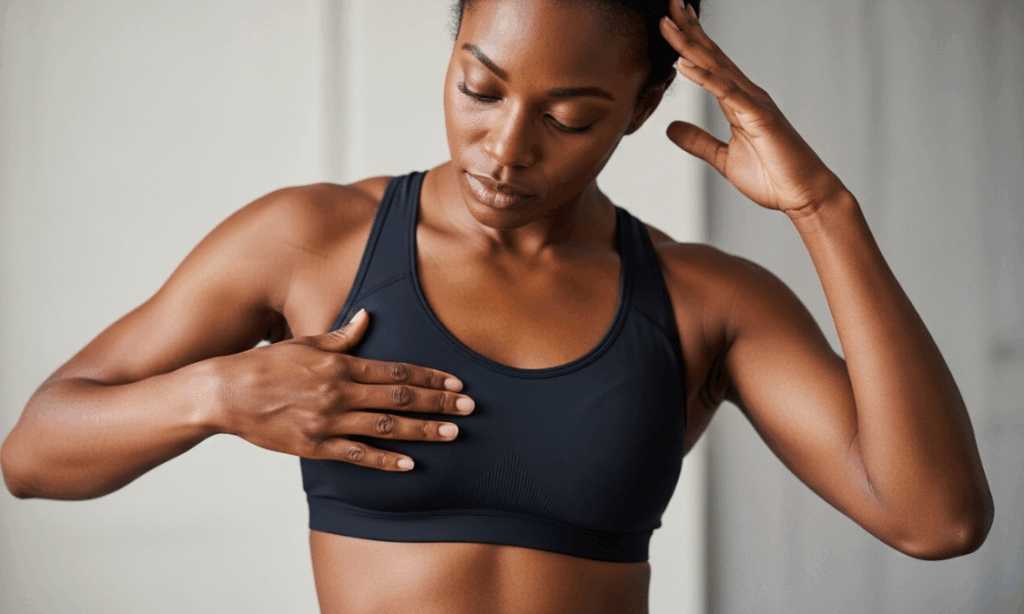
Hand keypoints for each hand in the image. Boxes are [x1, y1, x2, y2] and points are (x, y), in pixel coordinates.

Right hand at [209, 309, 473, 470]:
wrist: (226, 393)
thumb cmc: (267, 365)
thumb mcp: (306, 342)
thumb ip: (342, 335)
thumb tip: (368, 316)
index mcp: (341, 365)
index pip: (396, 372)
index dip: (430, 378)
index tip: (456, 384)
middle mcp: (340, 393)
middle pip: (400, 399)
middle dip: (438, 404)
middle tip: (469, 409)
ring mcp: (328, 421)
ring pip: (385, 428)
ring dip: (422, 431)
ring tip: (452, 434)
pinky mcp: (315, 446)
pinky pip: (357, 456)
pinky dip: (385, 460)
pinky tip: (410, 464)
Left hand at [659, 1, 847, 216]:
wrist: (804, 195)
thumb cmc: (772, 176)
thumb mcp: (722, 158)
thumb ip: (698, 141)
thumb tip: (671, 129)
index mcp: (738, 101)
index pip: (709, 64)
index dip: (690, 41)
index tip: (671, 20)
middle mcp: (746, 94)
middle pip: (711, 55)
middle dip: (688, 29)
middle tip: (668, 2)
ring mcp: (754, 103)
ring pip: (716, 66)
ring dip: (690, 44)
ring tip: (668, 22)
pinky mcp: (758, 117)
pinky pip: (727, 93)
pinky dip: (705, 77)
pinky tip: (684, 64)